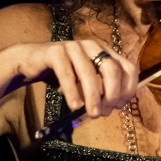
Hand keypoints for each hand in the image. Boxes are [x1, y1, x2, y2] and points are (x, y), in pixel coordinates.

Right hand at [18, 40, 138, 117]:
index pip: (128, 68)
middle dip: (112, 94)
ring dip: (93, 97)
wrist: (32, 61)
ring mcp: (74, 47)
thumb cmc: (64, 73)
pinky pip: (67, 74)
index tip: (120, 107)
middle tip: (105, 112)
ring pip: (89, 73)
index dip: (128, 89)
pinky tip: (74, 106)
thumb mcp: (86, 80)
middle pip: (112, 69)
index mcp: (105, 51)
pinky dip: (72, 92)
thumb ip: (102, 88)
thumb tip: (116, 106)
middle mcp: (93, 46)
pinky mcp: (55, 52)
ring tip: (93, 114)